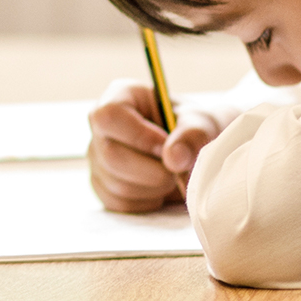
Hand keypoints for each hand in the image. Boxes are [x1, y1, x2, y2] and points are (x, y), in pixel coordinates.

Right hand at [86, 80, 226, 213]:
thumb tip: (174, 158)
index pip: (110, 116)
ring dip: (153, 188)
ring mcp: (97, 158)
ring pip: (116, 184)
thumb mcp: (202, 122)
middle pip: (111, 155)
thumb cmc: (194, 128)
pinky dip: (147, 202)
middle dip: (152, 170)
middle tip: (178, 169)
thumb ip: (193, 135)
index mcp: (120, 97)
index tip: (167, 147)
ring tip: (172, 177)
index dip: (138, 136)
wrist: (194, 150)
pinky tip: (160, 189)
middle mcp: (101, 128)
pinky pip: (119, 203)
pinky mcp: (102, 186)